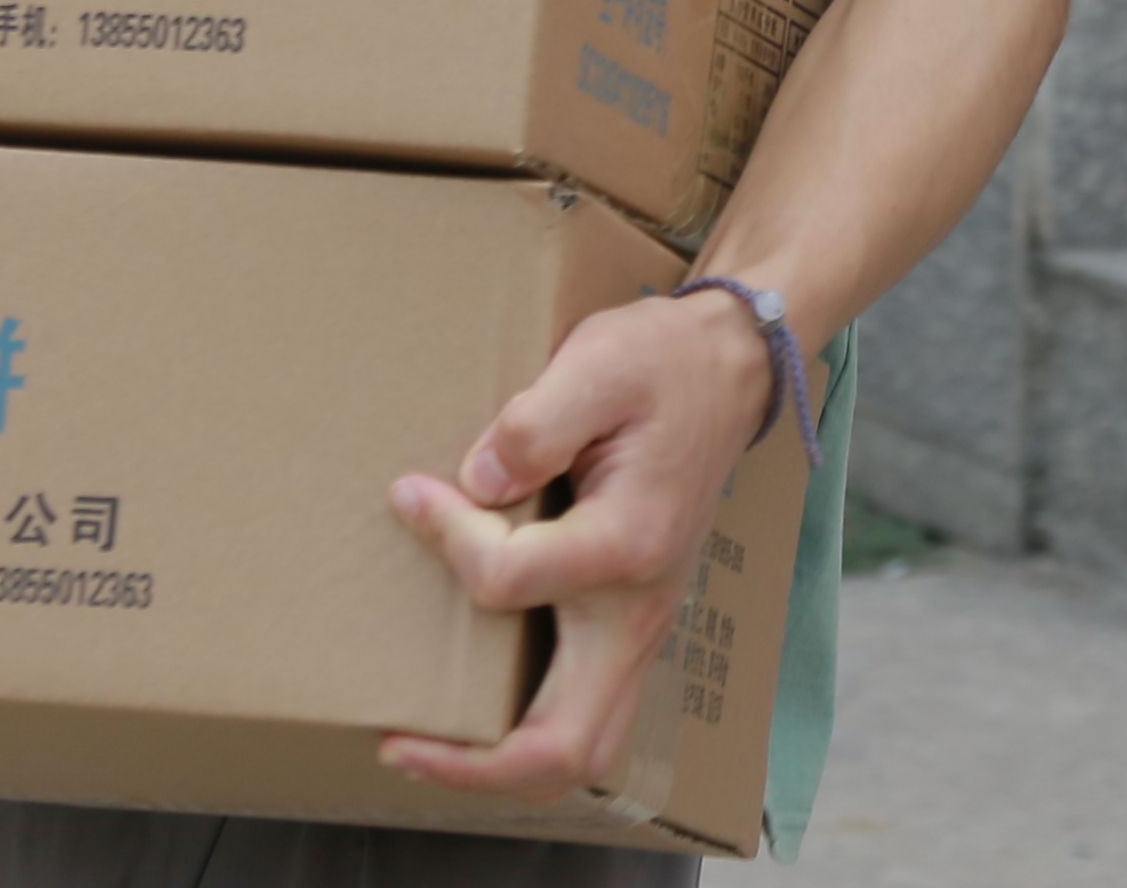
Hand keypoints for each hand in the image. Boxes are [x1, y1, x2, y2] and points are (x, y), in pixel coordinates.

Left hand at [377, 282, 782, 800]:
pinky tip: (472, 702)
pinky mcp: (628, 624)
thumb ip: (534, 423)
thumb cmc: (663, 362)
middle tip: (398, 742)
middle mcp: (640, 609)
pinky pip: (582, 712)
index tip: (412, 492)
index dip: (447, 536)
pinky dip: (524, 733)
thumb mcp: (598, 361)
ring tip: (425, 744)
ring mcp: (639, 627)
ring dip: (502, 764)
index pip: (507, 579)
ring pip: (583, 750)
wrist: (728, 369)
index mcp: (629, 544)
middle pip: (569, 748)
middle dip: (476, 764)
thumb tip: (476, 484)